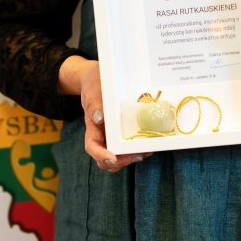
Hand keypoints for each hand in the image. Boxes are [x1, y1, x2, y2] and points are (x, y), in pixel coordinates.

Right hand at [59, 55, 150, 172]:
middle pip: (106, 159)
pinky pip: (127, 147)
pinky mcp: (122, 132)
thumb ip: (95, 103)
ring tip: (146, 153)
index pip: (92, 147)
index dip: (101, 155)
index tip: (113, 158)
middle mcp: (101, 135)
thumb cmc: (94, 83)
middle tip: (138, 156)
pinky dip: (136, 150)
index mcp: (92, 127)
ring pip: (118, 157)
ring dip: (130, 159)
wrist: (97, 78)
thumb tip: (99, 118)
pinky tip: (148, 146)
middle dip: (121, 161)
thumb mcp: (93, 89)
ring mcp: (112, 135)